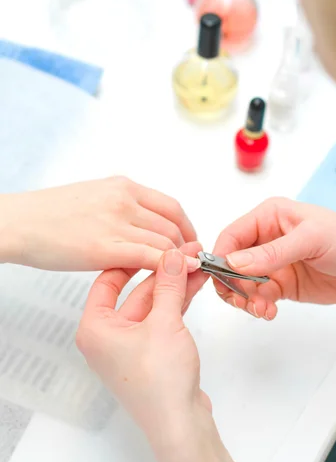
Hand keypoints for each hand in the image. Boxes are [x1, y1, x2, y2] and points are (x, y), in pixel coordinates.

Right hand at [0, 176, 197, 271]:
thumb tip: (143, 222)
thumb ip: (121, 206)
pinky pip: (149, 257)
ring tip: (179, 274)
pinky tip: (169, 275)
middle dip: (186, 247)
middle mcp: (124, 200)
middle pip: (173, 225)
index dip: (186, 227)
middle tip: (187, 262)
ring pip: (165, 242)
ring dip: (178, 260)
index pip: (171, 206)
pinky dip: (166, 267)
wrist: (20, 222)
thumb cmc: (50, 213)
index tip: (189, 240)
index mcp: (122, 186)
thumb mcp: (94, 196)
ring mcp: (116, 223)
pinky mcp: (105, 248)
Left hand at [77, 243, 236, 461]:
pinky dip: (178, 301)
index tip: (151, 242)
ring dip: (175, 285)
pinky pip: (162, 317)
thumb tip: (173, 255)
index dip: (131, 258)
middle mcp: (108, 336)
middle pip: (135, 291)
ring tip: (196, 262)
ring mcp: (131, 345)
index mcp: (95, 328)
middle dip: (163, 271)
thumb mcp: (164, 322)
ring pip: (153, 303)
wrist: (179, 423)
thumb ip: (169, 284)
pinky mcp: (151, 352)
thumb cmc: (159, 383)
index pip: (107, 280)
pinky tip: (195, 283)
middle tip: (186, 251)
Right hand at [213, 198, 335, 318]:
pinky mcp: (280, 285)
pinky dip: (258, 307)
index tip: (221, 278)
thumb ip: (270, 253)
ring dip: (245, 299)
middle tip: (244, 298)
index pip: (232, 235)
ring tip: (261, 308)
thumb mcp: (309, 240)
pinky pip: (258, 297)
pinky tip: (269, 311)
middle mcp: (266, 238)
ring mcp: (272, 263)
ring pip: (241, 283)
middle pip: (231, 262)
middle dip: (232, 283)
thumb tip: (234, 263)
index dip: (221, 257)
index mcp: (269, 216)